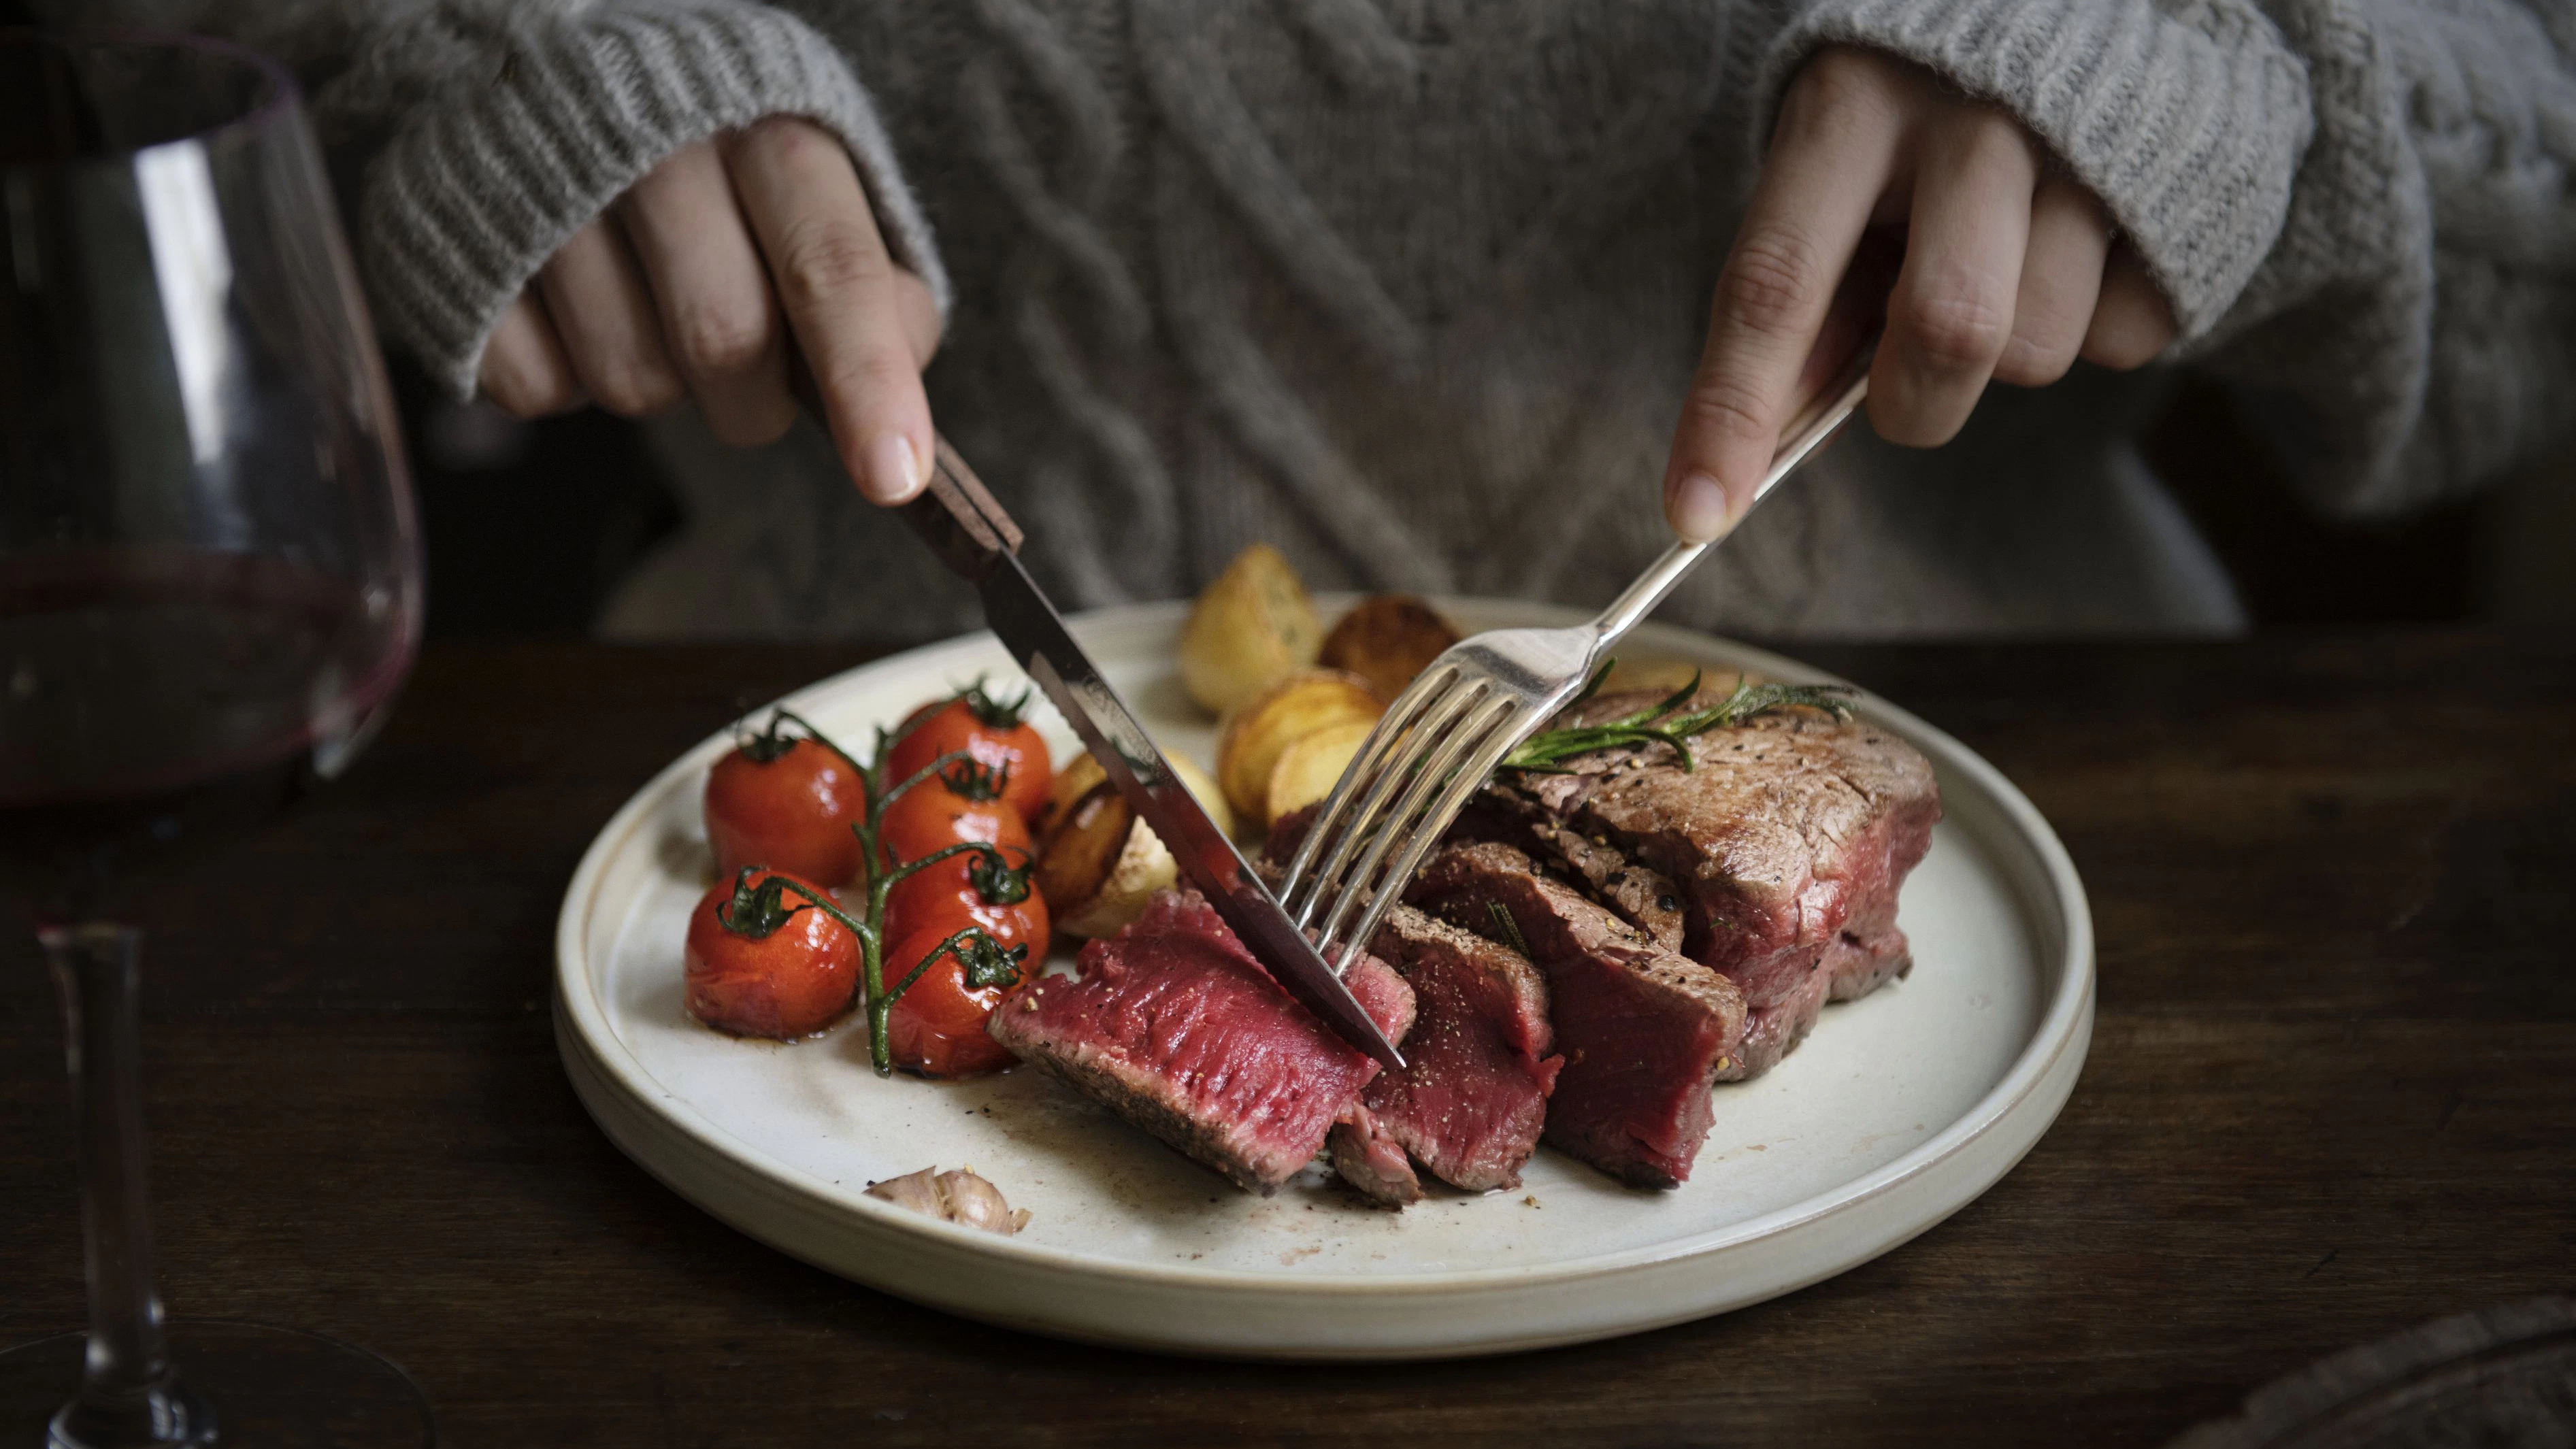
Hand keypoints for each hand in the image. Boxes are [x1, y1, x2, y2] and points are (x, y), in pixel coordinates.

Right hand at [477, 116, 942, 503]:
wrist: (546, 69)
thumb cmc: (710, 158)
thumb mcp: (812, 186)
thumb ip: (868, 283)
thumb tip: (896, 392)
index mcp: (766, 133)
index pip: (829, 268)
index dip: (866, 380)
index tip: (893, 478)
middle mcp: (657, 147)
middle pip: (726, 342)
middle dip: (753, 403)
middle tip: (747, 376)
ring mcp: (548, 193)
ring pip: (631, 381)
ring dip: (660, 385)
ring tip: (647, 306)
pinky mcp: (467, 248)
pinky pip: (538, 389)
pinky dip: (568, 379)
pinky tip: (574, 307)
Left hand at [1664, 47, 2176, 540]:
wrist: (2071, 16)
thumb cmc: (1914, 123)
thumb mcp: (1834, 173)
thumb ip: (1804, 293)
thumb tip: (1773, 432)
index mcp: (1853, 106)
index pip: (1777, 283)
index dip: (1732, 409)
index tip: (1694, 514)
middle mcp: (1972, 116)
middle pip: (1947, 331)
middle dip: (1914, 403)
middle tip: (1901, 386)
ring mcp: (2085, 149)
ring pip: (2038, 350)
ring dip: (2005, 354)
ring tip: (2001, 267)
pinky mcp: (2176, 189)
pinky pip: (2123, 337)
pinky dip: (2089, 326)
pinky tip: (2073, 251)